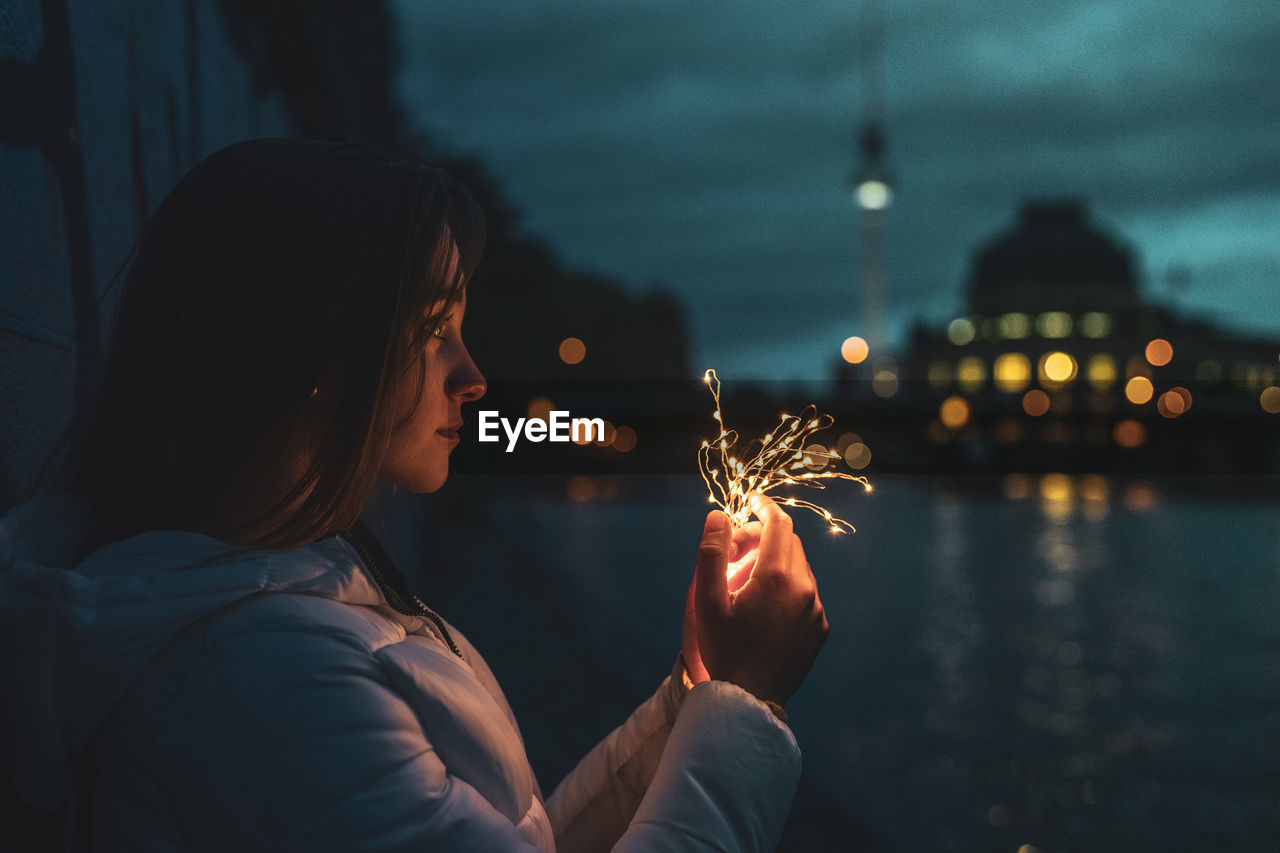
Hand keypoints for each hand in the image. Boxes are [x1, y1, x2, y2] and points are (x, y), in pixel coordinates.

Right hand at [683, 495, 828, 706]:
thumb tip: (719, 515)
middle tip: (737, 550)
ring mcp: (816, 610)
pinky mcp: (819, 629)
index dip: (764, 507)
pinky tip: (764, 607)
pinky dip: (788, 587)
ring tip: (747, 582)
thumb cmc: (725, 650)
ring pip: (800, 568)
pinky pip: (807, 594)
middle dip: (765, 536)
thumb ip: (712, 553)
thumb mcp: (708, 601)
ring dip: (777, 562)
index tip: (752, 501)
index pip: (778, 524)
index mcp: (776, 577)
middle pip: (790, 543)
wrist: (751, 700)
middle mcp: (804, 589)